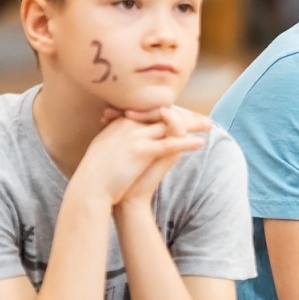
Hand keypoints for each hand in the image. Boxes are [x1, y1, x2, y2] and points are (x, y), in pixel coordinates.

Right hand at [74, 111, 204, 207]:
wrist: (89, 188)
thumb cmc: (96, 174)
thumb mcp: (106, 149)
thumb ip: (118, 138)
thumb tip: (128, 140)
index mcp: (121, 122)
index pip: (152, 111)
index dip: (172, 112)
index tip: (187, 114)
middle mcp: (128, 124)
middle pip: (164, 114)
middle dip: (187, 115)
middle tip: (204, 117)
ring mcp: (134, 136)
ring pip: (169, 125)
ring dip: (193, 125)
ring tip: (209, 126)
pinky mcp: (140, 150)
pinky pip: (169, 144)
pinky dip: (186, 143)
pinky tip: (199, 143)